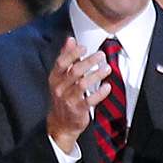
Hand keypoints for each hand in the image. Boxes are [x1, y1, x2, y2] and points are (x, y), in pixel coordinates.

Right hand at [44, 36, 110, 155]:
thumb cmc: (64, 96)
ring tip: (107, 68)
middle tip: (101, 55)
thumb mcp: (61, 77)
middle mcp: (59, 88)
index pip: (61, 63)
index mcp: (55, 78)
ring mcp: (68, 100)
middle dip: (89, 62)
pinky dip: (100, 93)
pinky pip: (90, 100)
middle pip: (74, 71)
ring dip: (96, 75)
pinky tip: (107, 86)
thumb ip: (67, 58)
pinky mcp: (78, 110)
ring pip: (82, 84)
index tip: (84, 47)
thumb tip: (70, 39)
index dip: (72, 54)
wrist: (62, 123)